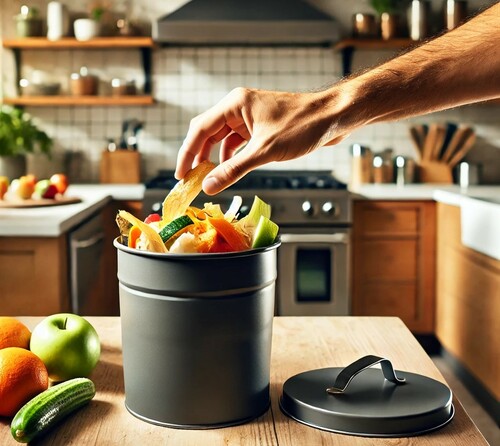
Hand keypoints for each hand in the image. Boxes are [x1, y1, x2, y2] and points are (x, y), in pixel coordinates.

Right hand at [175, 87, 349, 194]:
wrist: (333, 117)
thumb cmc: (304, 125)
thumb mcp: (265, 151)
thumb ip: (234, 169)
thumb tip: (209, 185)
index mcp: (235, 104)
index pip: (200, 129)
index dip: (187, 153)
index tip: (181, 174)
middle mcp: (239, 107)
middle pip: (208, 133)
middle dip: (198, 156)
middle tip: (190, 179)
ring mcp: (250, 116)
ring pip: (222, 139)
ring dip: (214, 158)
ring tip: (208, 178)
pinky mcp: (261, 126)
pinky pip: (238, 142)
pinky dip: (231, 156)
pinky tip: (229, 169)